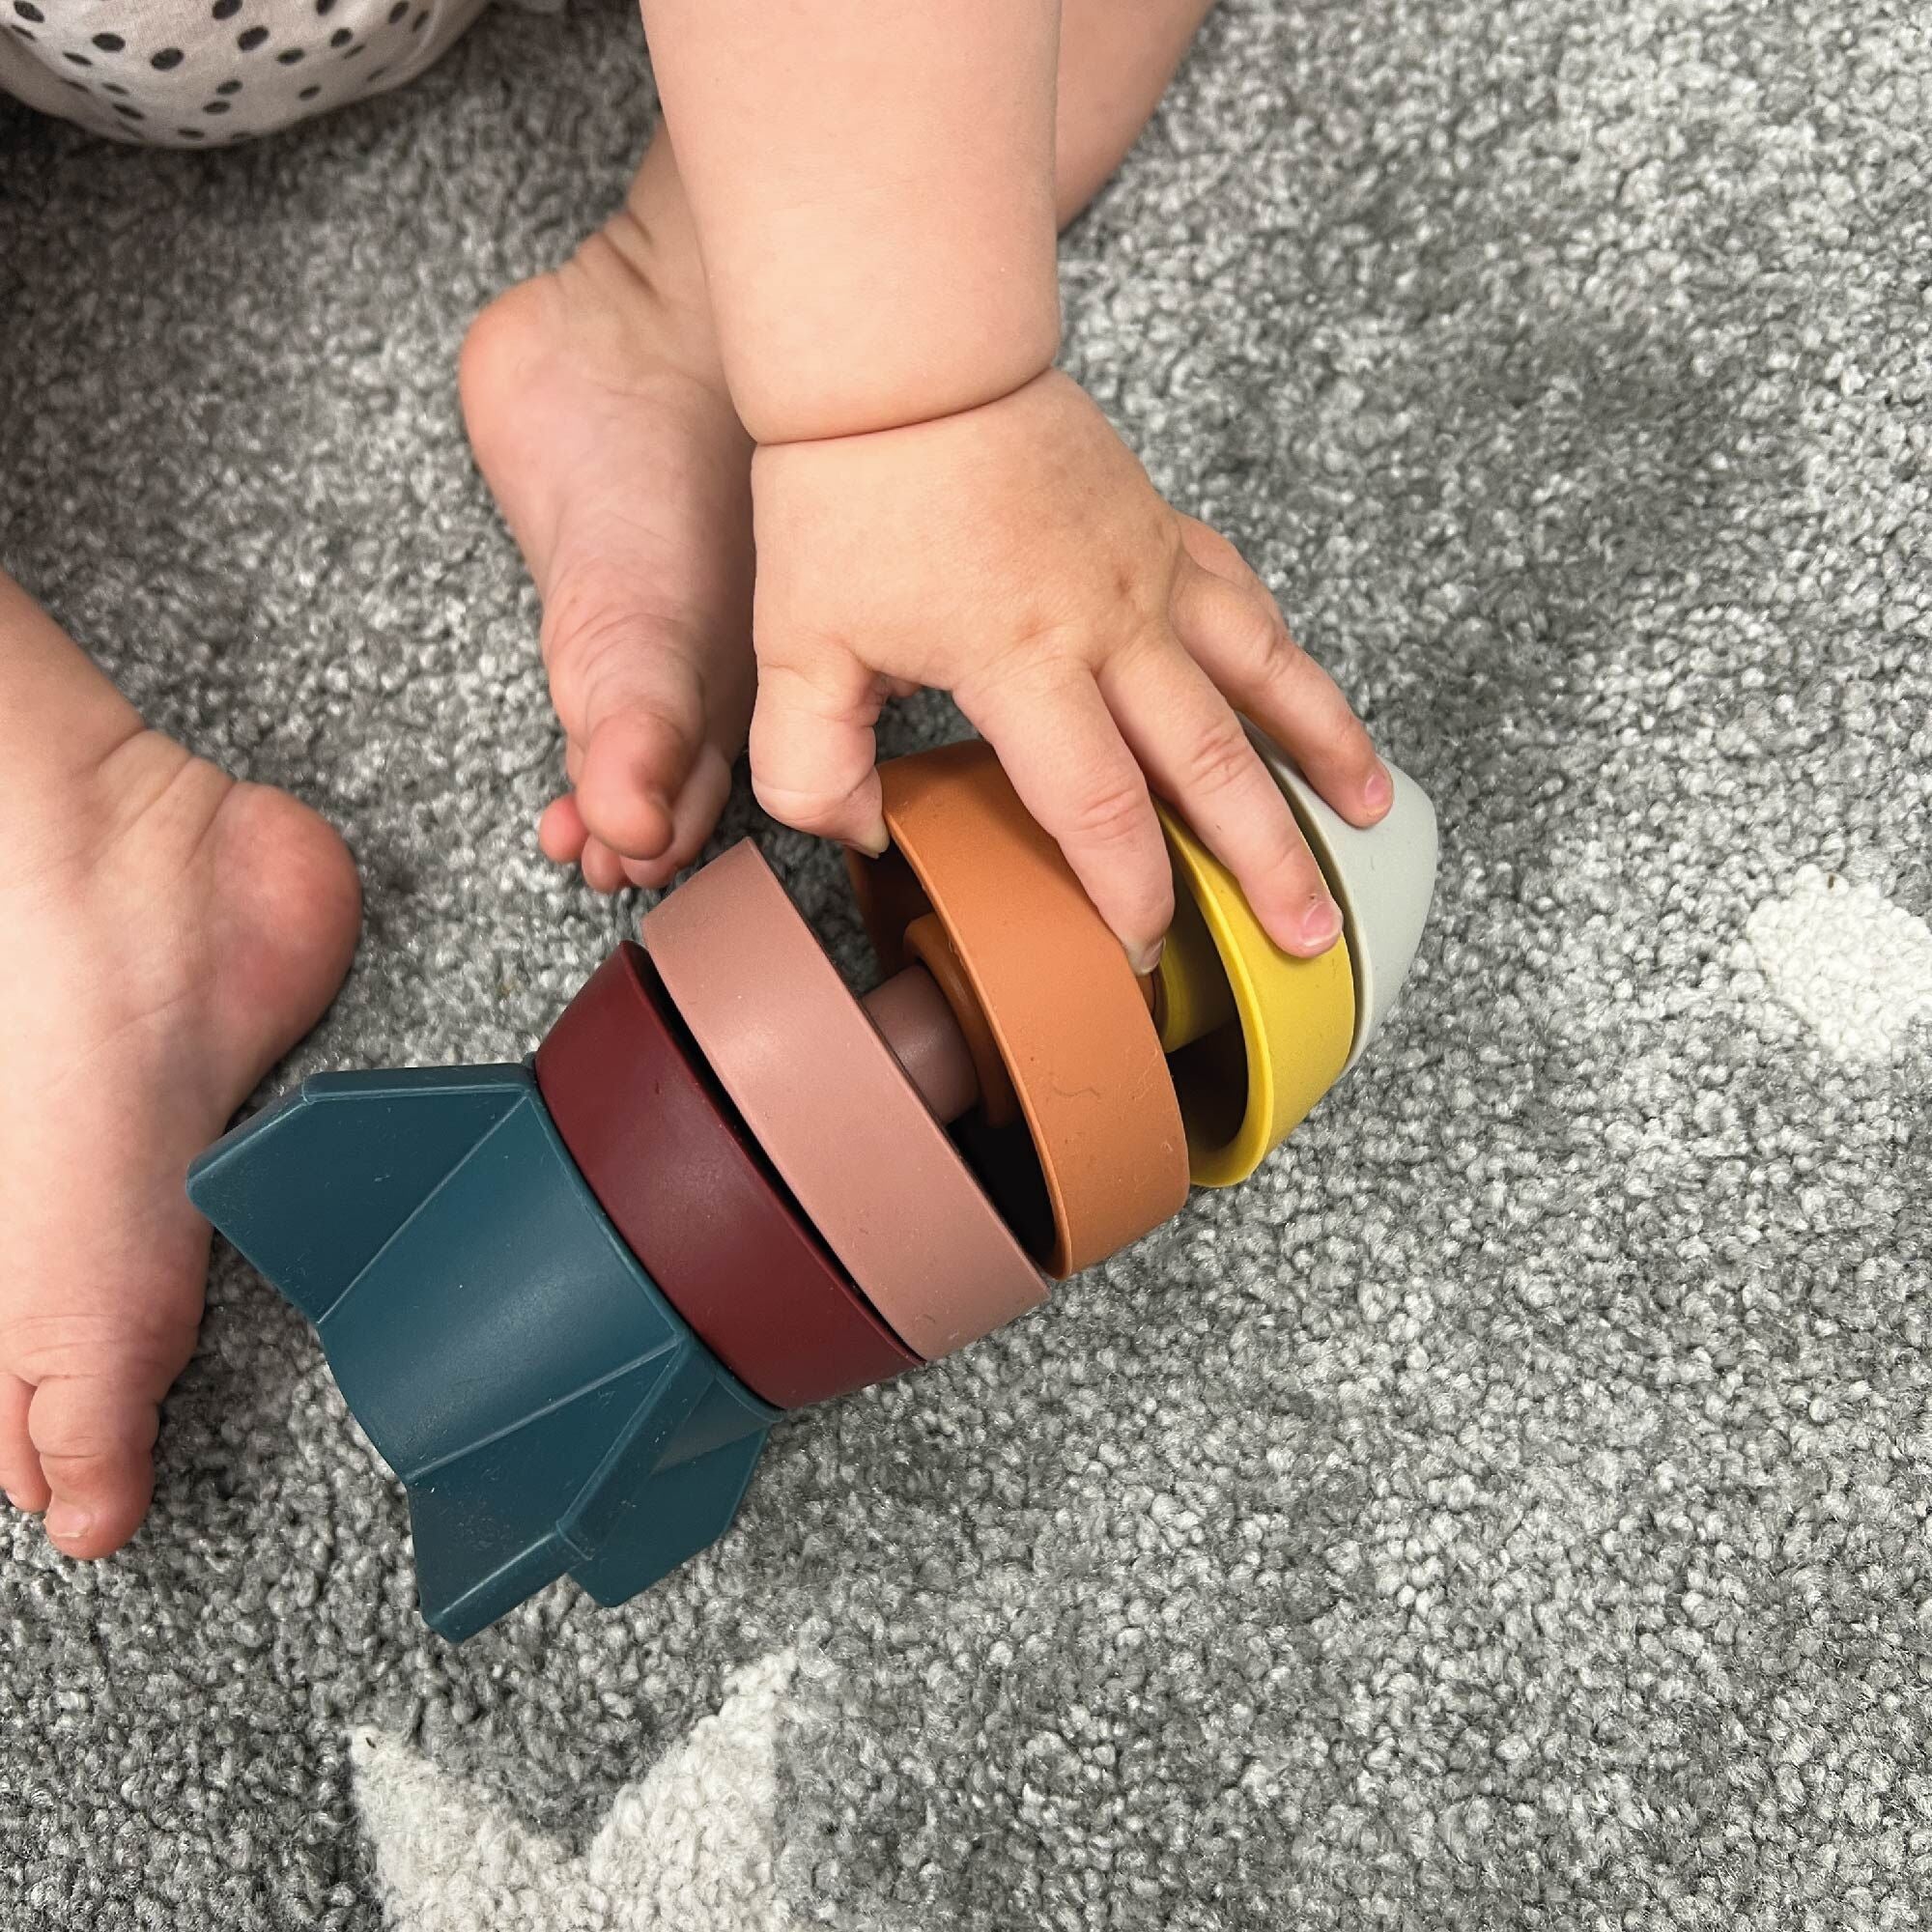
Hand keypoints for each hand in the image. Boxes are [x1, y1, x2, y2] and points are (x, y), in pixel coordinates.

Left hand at [747, 369, 1392, 970]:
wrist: (906, 354)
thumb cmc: (849, 493)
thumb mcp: (795, 649)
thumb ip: (811, 769)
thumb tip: (863, 836)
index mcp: (1023, 663)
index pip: (1100, 810)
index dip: (1131, 895)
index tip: (1145, 952)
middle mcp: (1111, 622)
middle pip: (1213, 763)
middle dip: (1267, 860)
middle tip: (1309, 933)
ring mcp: (1150, 569)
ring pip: (1264, 674)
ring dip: (1323, 749)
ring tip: (1371, 813)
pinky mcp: (1162, 526)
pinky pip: (1246, 600)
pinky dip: (1286, 656)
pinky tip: (1308, 697)